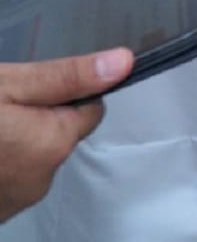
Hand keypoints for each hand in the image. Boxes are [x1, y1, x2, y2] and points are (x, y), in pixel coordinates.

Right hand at [0, 48, 133, 223]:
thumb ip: (64, 76)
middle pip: (57, 132)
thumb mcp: (6, 85)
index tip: (35, 84)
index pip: (89, 107)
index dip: (64, 90)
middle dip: (34, 114)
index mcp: (52, 142)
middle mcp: (41, 177)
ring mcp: (14, 198)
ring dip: (11, 137)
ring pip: (29, 153)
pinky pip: (8, 174)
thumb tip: (121, 62)